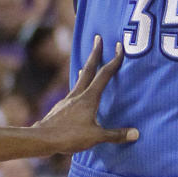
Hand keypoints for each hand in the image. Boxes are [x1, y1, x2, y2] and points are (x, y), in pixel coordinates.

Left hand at [35, 37, 136, 152]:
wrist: (41, 138)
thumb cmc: (69, 136)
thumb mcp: (96, 137)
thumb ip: (115, 135)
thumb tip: (136, 133)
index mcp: (89, 98)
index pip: (104, 75)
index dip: (114, 60)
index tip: (120, 46)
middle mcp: (78, 95)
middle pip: (89, 69)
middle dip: (95, 53)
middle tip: (98, 38)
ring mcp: (68, 100)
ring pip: (80, 80)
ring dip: (87, 69)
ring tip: (88, 64)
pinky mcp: (61, 107)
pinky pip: (73, 91)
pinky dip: (78, 86)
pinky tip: (77, 92)